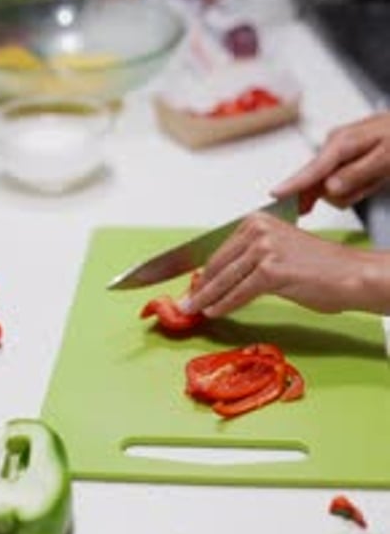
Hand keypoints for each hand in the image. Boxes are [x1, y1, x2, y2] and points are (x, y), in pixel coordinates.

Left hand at [180, 212, 389, 316]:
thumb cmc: (319, 268)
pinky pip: (240, 292)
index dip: (203, 271)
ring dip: (205, 298)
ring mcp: (265, 248)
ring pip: (225, 279)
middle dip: (200, 286)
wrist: (349, 275)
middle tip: (184, 301)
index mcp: (257, 221)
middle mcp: (259, 229)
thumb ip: (249, 261)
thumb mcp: (278, 254)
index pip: (220, 249)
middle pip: (219, 263)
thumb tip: (220, 279)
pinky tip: (214, 312)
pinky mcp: (271, 270)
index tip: (189, 285)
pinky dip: (224, 304)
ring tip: (191, 310)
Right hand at [272, 112, 389, 212]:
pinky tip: (371, 177)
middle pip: (319, 183)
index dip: (293, 185)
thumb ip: (358, 174)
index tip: (274, 195)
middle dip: (344, 193)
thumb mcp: (387, 158)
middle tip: (372, 182)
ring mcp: (336, 150)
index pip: (311, 170)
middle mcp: (333, 144)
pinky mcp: (341, 156)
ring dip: (355, 190)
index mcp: (342, 143)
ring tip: (378, 176)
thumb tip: (328, 188)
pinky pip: (338, 181)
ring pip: (331, 186)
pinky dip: (354, 186)